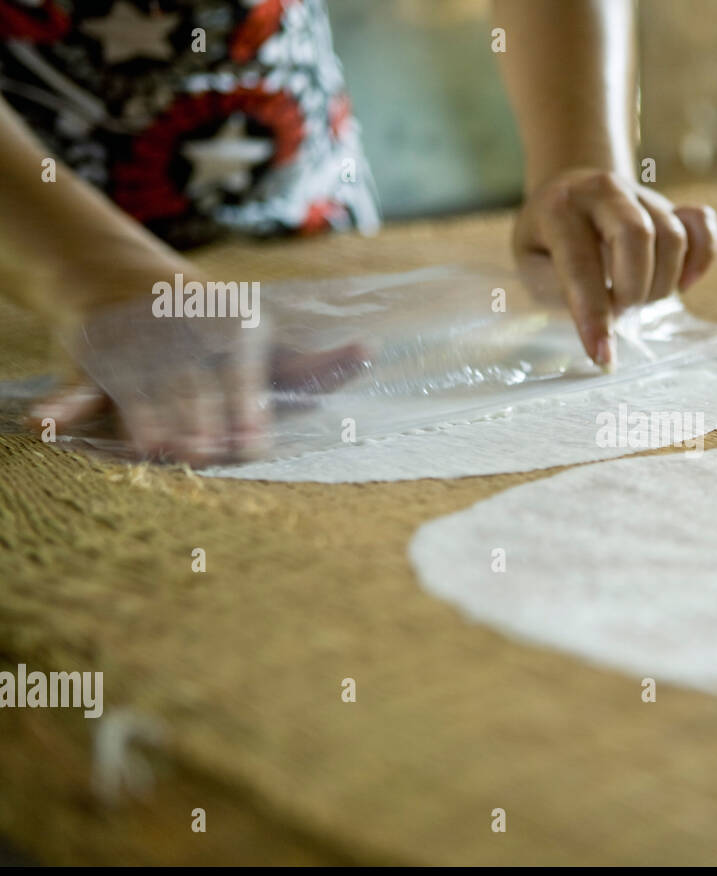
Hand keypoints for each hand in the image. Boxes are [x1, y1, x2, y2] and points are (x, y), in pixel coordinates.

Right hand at [30, 299, 366, 465]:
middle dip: (199, 421)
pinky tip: (43, 426)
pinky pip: (75, 389)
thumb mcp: (268, 344)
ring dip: (149, 421)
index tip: (248, 442)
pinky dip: (61, 408)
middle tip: (204, 454)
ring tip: (161, 452)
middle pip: (192, 390)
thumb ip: (315, 364)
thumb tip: (371, 350)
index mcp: (232, 329)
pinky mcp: (91, 359)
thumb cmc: (218, 332)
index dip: (244, 408)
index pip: (241, 375)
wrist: (124, 278)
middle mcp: (182, 333)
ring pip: (142, 393)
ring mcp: (134, 345)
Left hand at [512, 168, 716, 369]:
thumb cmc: (546, 242)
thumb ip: (558, 292)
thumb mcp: (530, 266)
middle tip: (620, 310)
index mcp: (559, 209)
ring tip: (637, 297)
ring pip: (672, 238)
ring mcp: (641, 195)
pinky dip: (701, 260)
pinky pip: (703, 228)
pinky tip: (683, 284)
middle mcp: (602, 191)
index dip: (593, 314)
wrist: (567, 193)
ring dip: (660, 284)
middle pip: (637, 236)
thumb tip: (605, 319)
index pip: (580, 263)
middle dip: (632, 290)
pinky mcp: (670, 204)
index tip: (602, 355)